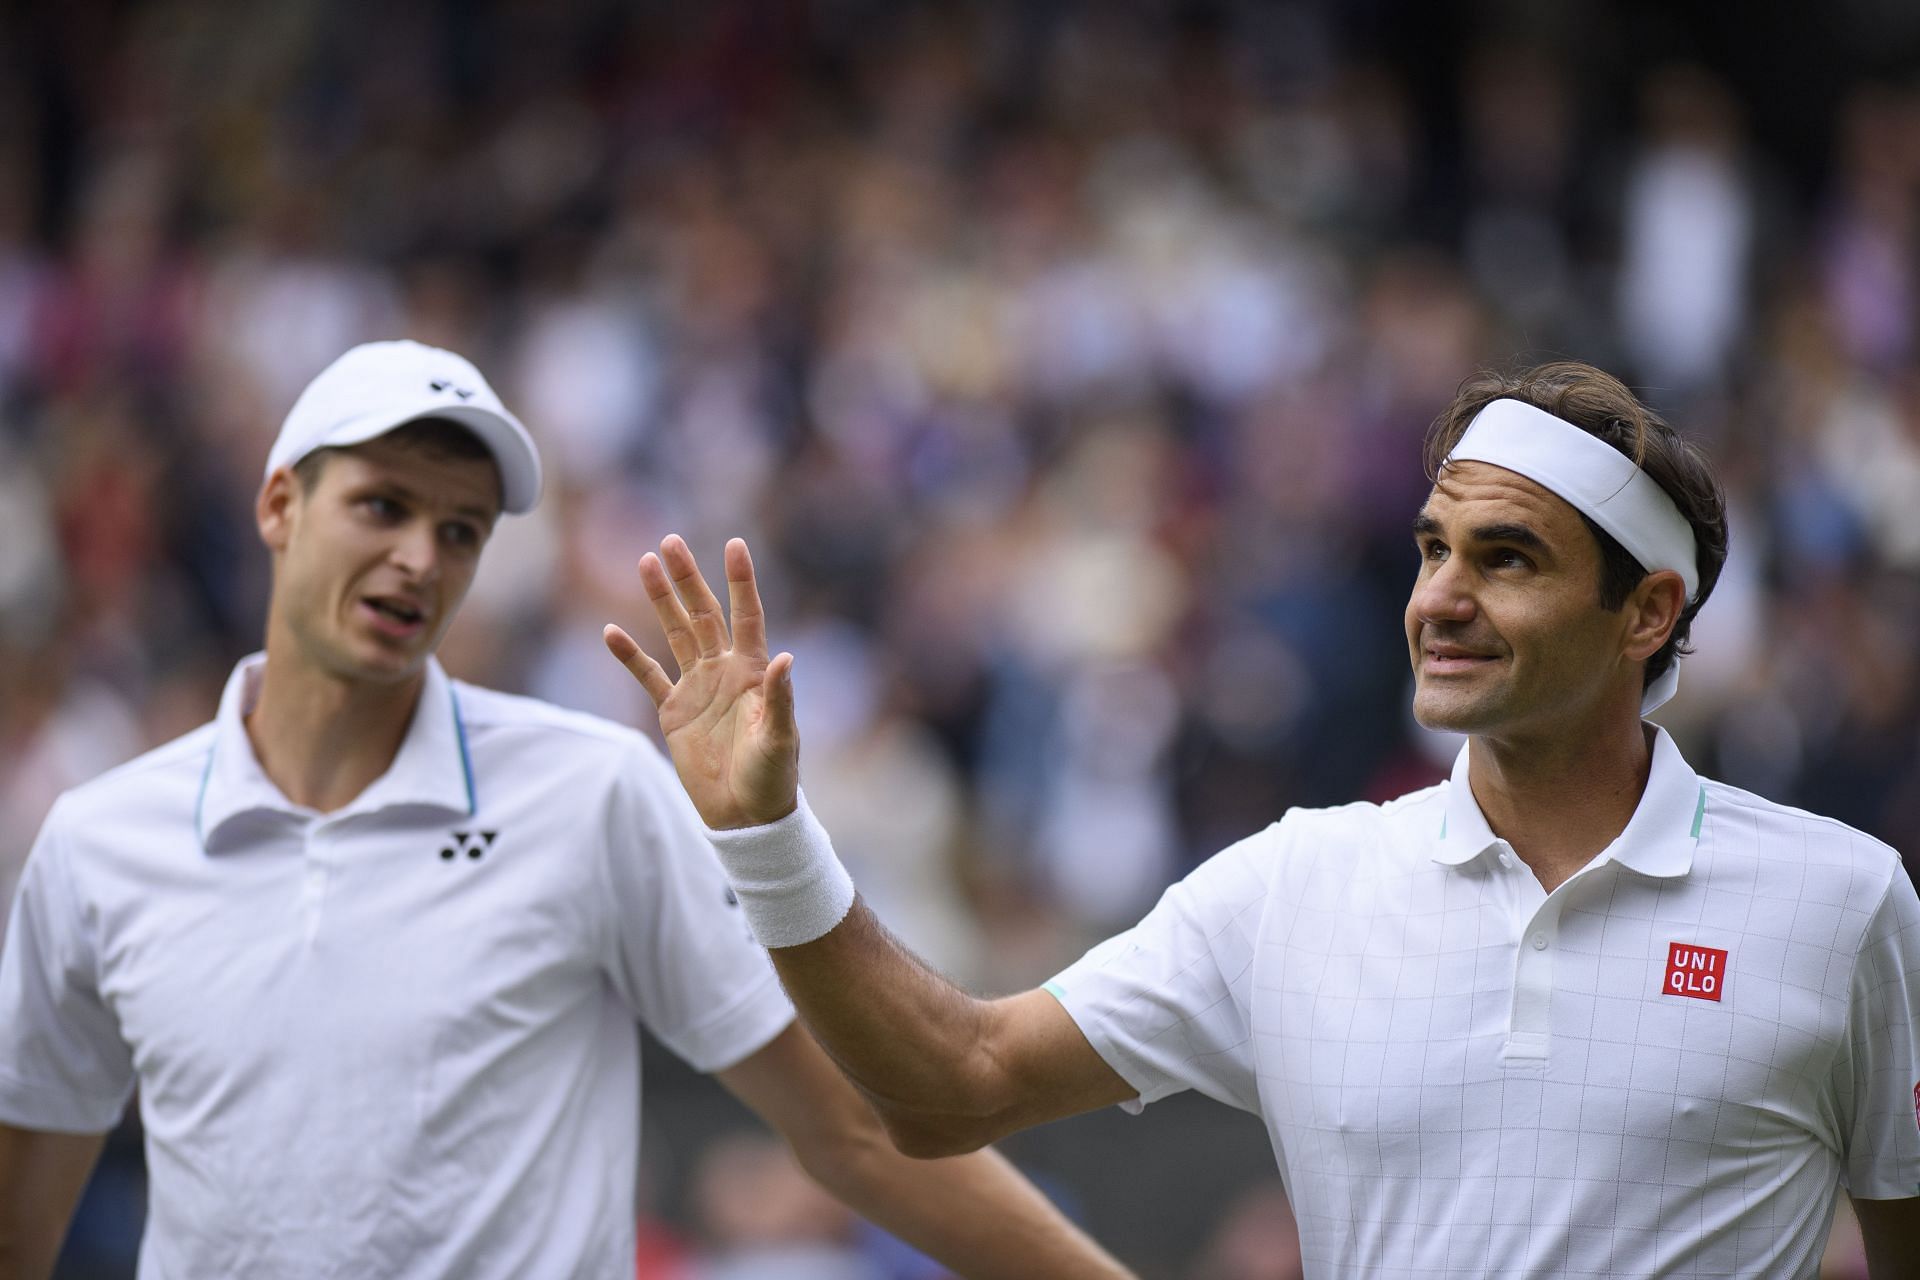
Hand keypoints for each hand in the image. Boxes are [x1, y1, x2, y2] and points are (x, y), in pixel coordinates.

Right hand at [604, 535, 798, 829]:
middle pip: (704, 614)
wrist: (746, 816)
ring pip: (676, 634)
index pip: (746, 615)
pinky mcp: (674, 712)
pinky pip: (648, 676)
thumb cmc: (773, 779)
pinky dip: (630, 656)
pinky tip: (611, 632)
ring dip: (662, 601)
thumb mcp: (780, 739)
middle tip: (670, 542)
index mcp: (753, 672)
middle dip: (688, 579)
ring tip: (645, 563)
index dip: (741, 581)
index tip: (734, 544)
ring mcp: (698, 689)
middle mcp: (724, 671)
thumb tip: (787, 657)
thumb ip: (780, 699)